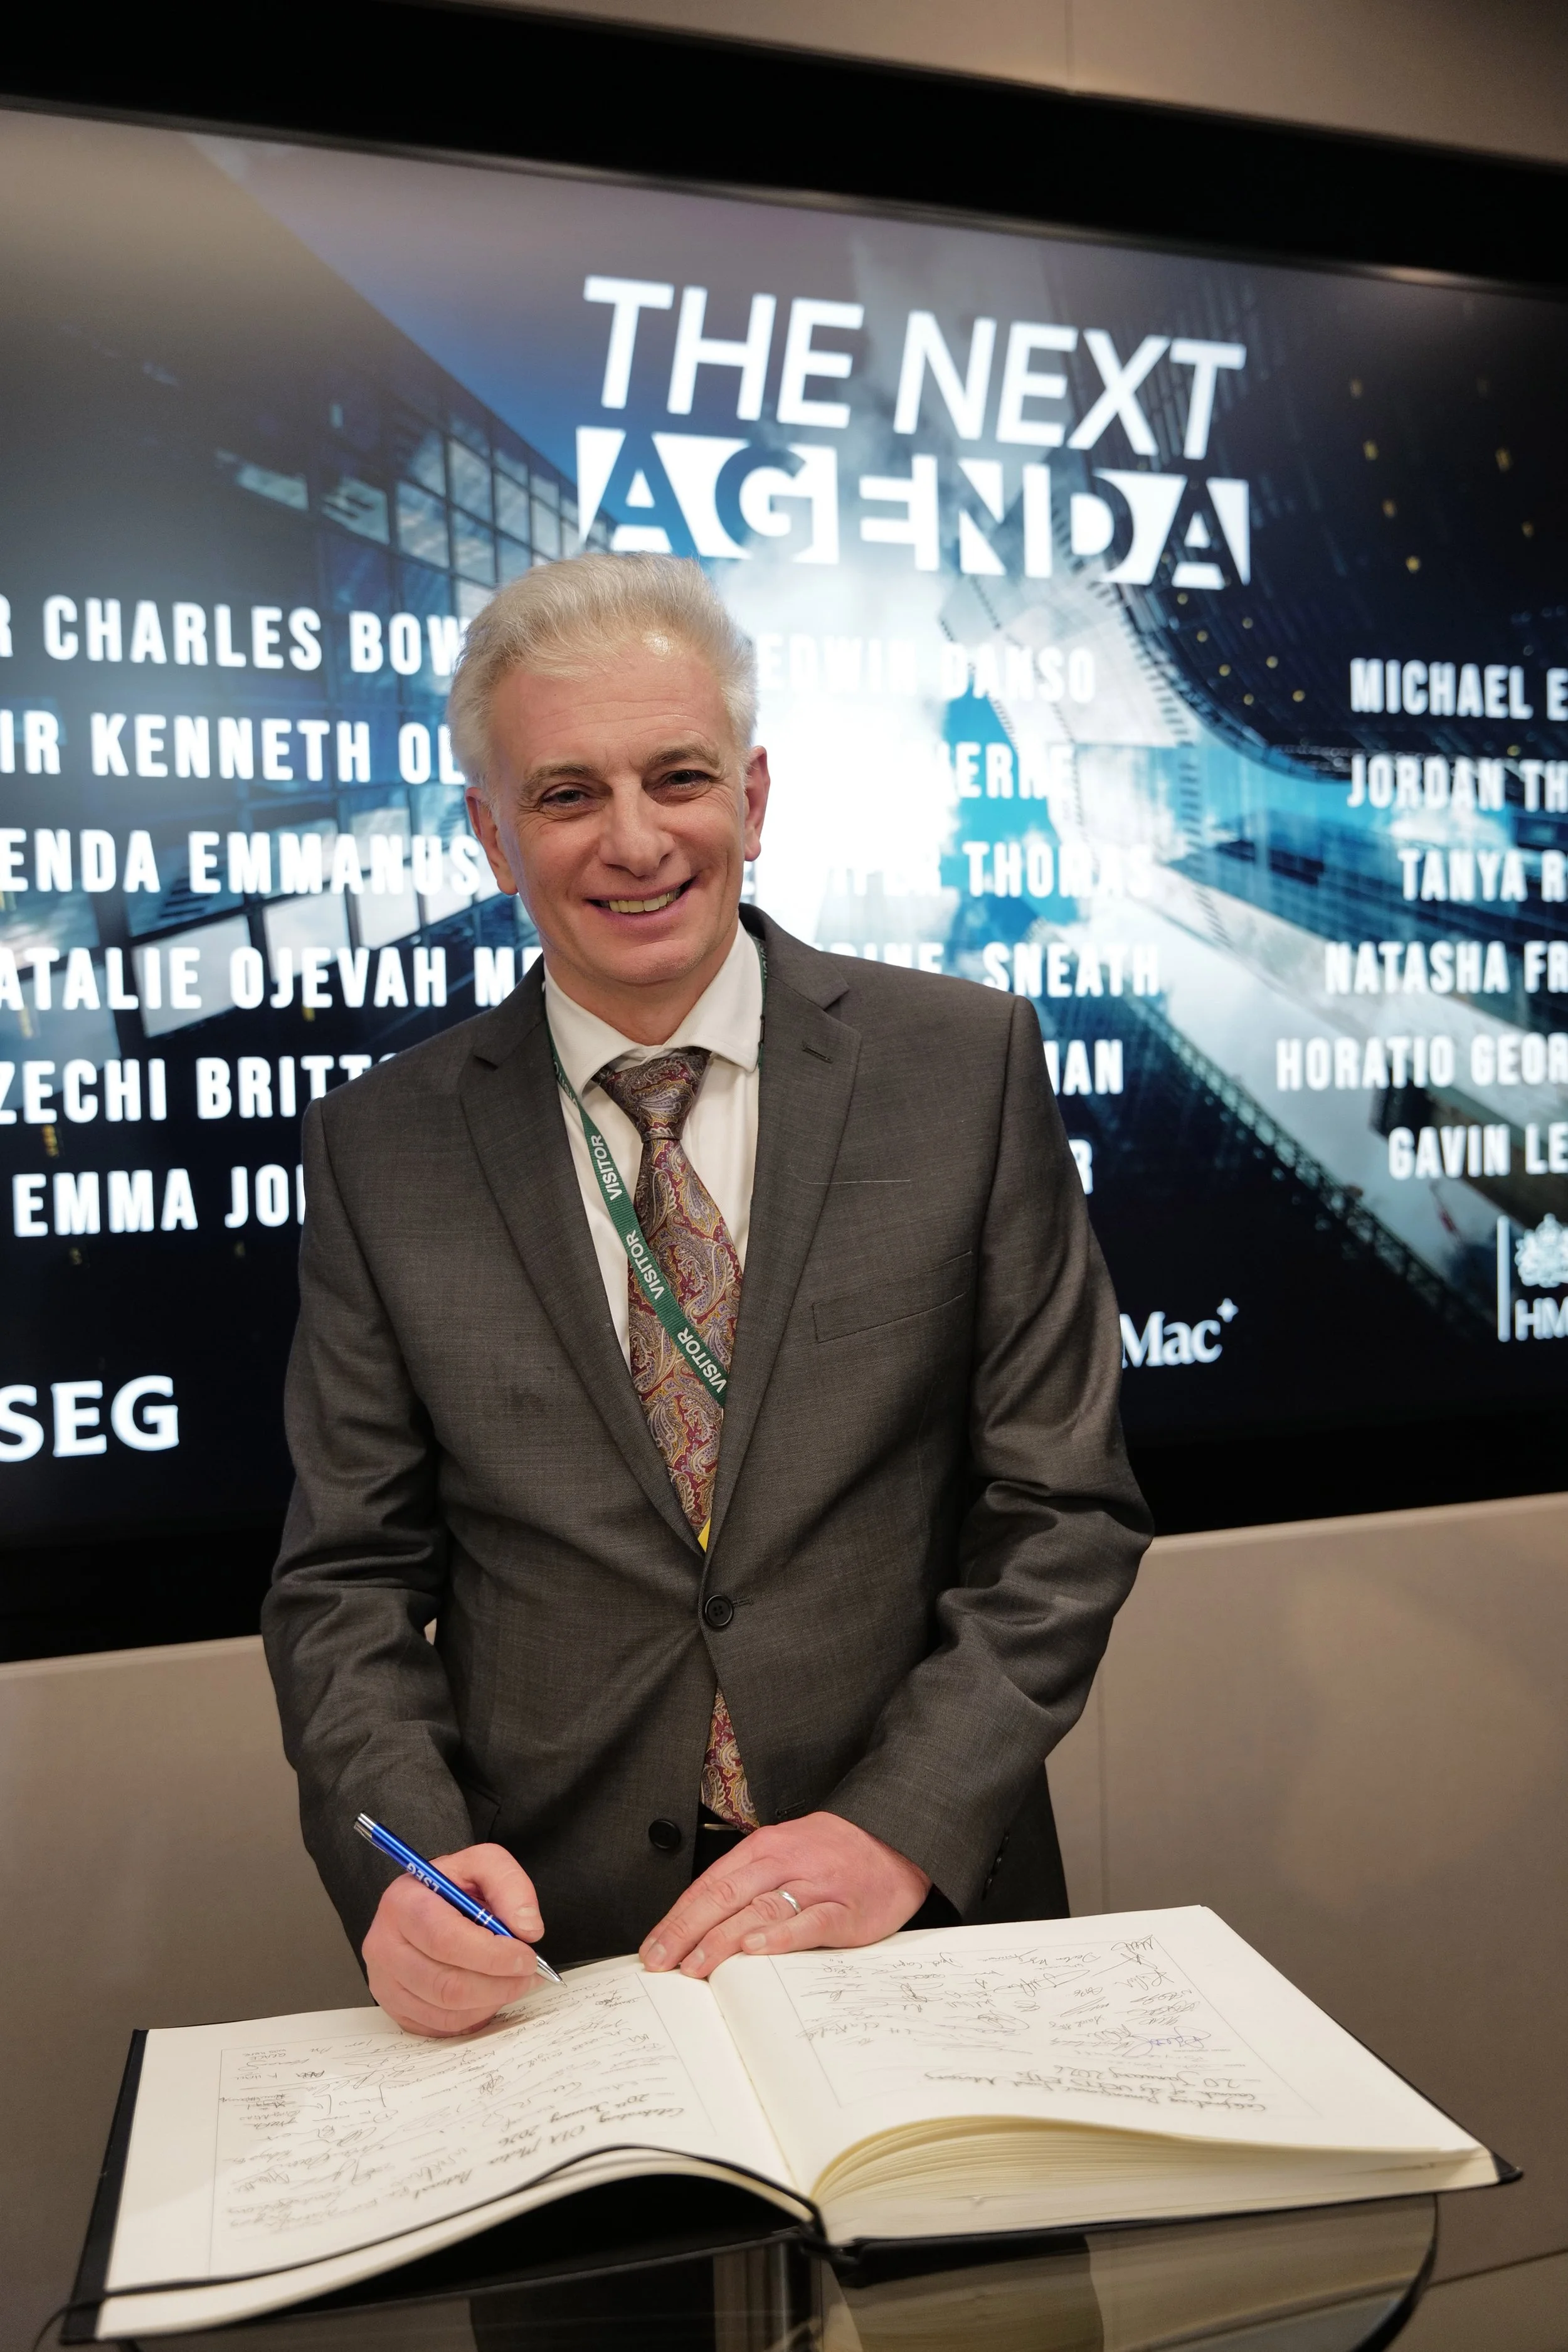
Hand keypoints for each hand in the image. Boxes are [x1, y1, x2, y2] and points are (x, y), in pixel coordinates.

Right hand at [363, 1843, 547, 2035]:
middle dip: (497, 1984)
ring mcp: (385, 1981)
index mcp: (403, 1902)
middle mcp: (384, 1945)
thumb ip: (510, 1886)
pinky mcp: (394, 2007)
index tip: (525, 1956)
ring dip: (490, 2000)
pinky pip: (440, 2025)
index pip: (445, 1939)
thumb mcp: (483, 1865)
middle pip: (445, 1983)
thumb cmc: (452, 1888)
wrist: (425, 1904)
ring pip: (445, 2010)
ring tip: (512, 1981)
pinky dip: (474, 2015)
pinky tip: (488, 1993)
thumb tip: (527, 1929)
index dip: (491, 1954)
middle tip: (527, 1973)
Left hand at [639, 1812, 929, 1978]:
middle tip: (660, 1963)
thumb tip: (700, 1928)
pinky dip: (781, 1936)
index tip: (651, 1950)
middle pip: (724, 1896)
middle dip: (686, 1932)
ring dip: (721, 1939)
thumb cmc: (834, 1854)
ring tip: (694, 1966)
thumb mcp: (785, 1856)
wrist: (896, 1839)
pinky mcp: (846, 1908)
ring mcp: (816, 1885)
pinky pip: (810, 1922)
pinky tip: (756, 1950)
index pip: (709, 1885)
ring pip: (758, 1909)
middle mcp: (784, 1863)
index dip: (676, 1919)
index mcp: (764, 1849)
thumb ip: (748, 1886)